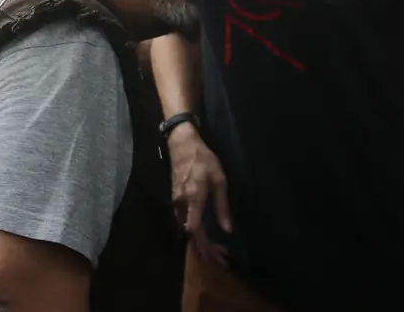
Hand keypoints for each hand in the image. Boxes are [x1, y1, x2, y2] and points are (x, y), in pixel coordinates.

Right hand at [168, 124, 231, 264]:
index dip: (206, 245)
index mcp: (194, 198)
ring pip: (186, 229)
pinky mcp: (175, 199)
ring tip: (216, 251)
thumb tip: (227, 229)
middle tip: (221, 260)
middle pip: (190, 234)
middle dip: (205, 249)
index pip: (196, 230)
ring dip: (200, 242)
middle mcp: (181, 204)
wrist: (181, 144)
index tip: (220, 256)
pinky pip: (183, 221)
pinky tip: (204, 236)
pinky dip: (194, 232)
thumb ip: (222, 206)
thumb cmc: (203, 159)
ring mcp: (176, 202)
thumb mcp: (219, 180)